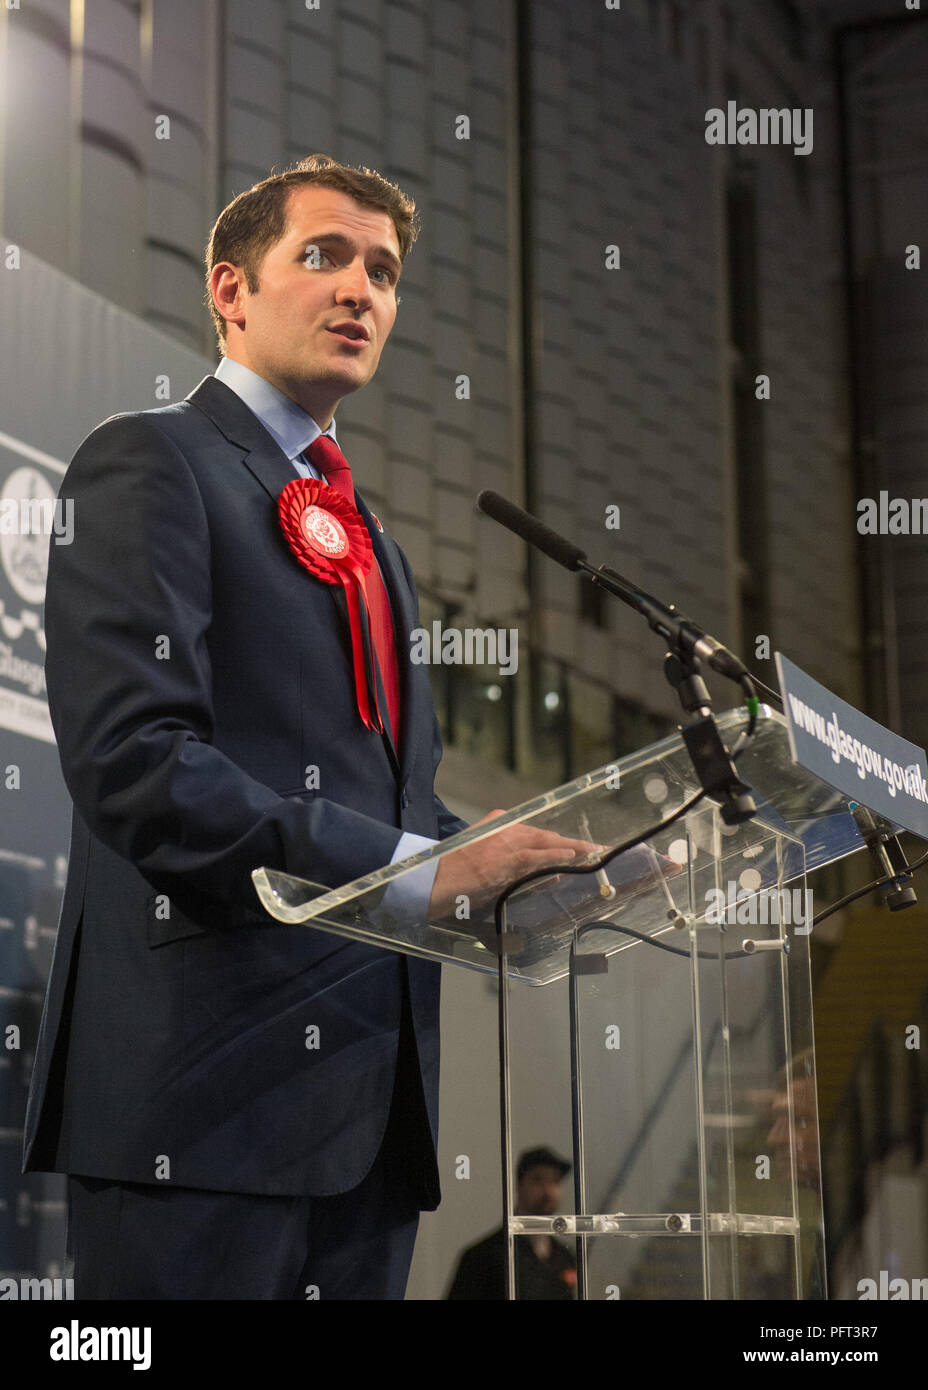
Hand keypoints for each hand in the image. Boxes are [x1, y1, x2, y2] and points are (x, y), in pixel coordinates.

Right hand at [428, 810, 596, 917]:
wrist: (431, 880)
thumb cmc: (454, 877)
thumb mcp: (485, 863)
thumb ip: (516, 866)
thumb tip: (552, 872)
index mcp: (497, 825)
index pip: (537, 833)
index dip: (559, 841)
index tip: (579, 846)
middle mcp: (504, 828)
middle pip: (546, 835)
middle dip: (574, 843)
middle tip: (596, 848)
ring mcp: (505, 842)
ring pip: (547, 842)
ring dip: (574, 848)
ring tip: (595, 852)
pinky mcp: (505, 858)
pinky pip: (538, 855)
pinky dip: (558, 854)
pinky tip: (574, 857)